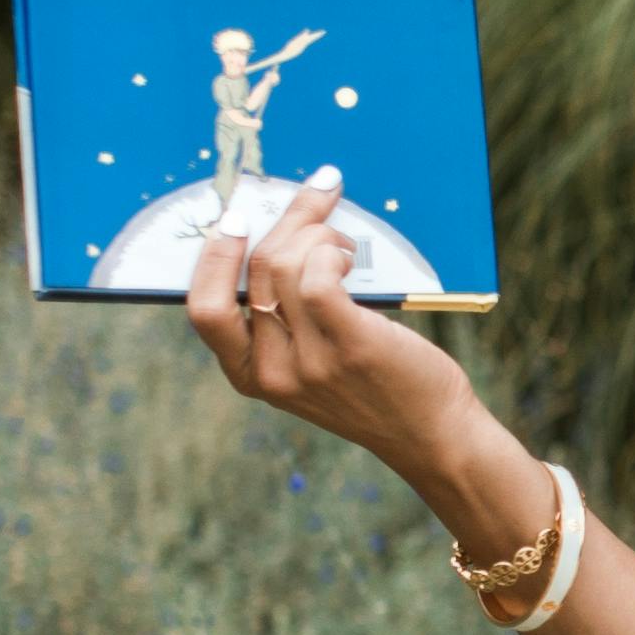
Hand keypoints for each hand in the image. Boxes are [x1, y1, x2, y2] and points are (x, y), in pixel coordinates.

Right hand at [185, 164, 476, 489]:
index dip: (214, 256)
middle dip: (289, 221)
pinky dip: (331, 253)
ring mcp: (309, 362)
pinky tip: (348, 260)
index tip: (234, 218)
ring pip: (286, 266)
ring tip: (344, 247)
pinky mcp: (350, 347)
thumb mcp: (310, 365)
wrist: (429, 434)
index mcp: (250, 376)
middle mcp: (271, 373)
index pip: (204, 309)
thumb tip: (284, 237)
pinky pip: (319, 278)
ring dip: (318, 234)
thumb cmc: (373, 386)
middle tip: (318, 200)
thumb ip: (286, 321)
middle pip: (255, 271)